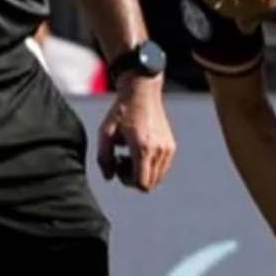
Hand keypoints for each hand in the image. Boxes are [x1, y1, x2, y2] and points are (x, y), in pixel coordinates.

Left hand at [96, 76, 174, 191]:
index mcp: (142, 148)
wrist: (142, 91)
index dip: (127, 182)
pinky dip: (150, 166)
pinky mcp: (171, 146)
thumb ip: (103, 158)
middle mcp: (159, 151)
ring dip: (143, 172)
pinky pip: (162, 168)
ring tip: (131, 155)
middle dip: (134, 178)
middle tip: (123, 160)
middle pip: (149, 184)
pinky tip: (140, 150)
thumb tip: (109, 177)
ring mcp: (167, 149)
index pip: (141, 184)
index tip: (119, 165)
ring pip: (157, 178)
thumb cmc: (121, 111)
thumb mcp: (104, 132)